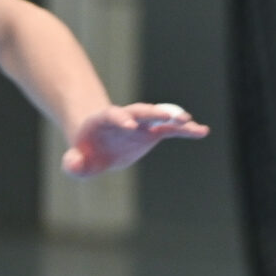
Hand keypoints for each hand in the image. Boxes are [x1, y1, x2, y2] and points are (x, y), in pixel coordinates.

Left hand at [61, 102, 208, 175]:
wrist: (99, 143)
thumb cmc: (86, 153)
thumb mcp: (76, 161)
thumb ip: (73, 164)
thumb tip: (76, 163)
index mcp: (104, 121)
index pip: (112, 115)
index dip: (120, 118)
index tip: (129, 125)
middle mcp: (126, 118)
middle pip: (140, 110)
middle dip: (153, 112)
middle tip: (166, 115)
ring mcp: (142, 124)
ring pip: (159, 117)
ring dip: (173, 117)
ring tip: (189, 122)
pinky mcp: (154, 132)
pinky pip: (172, 130)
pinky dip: (186, 130)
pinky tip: (203, 131)